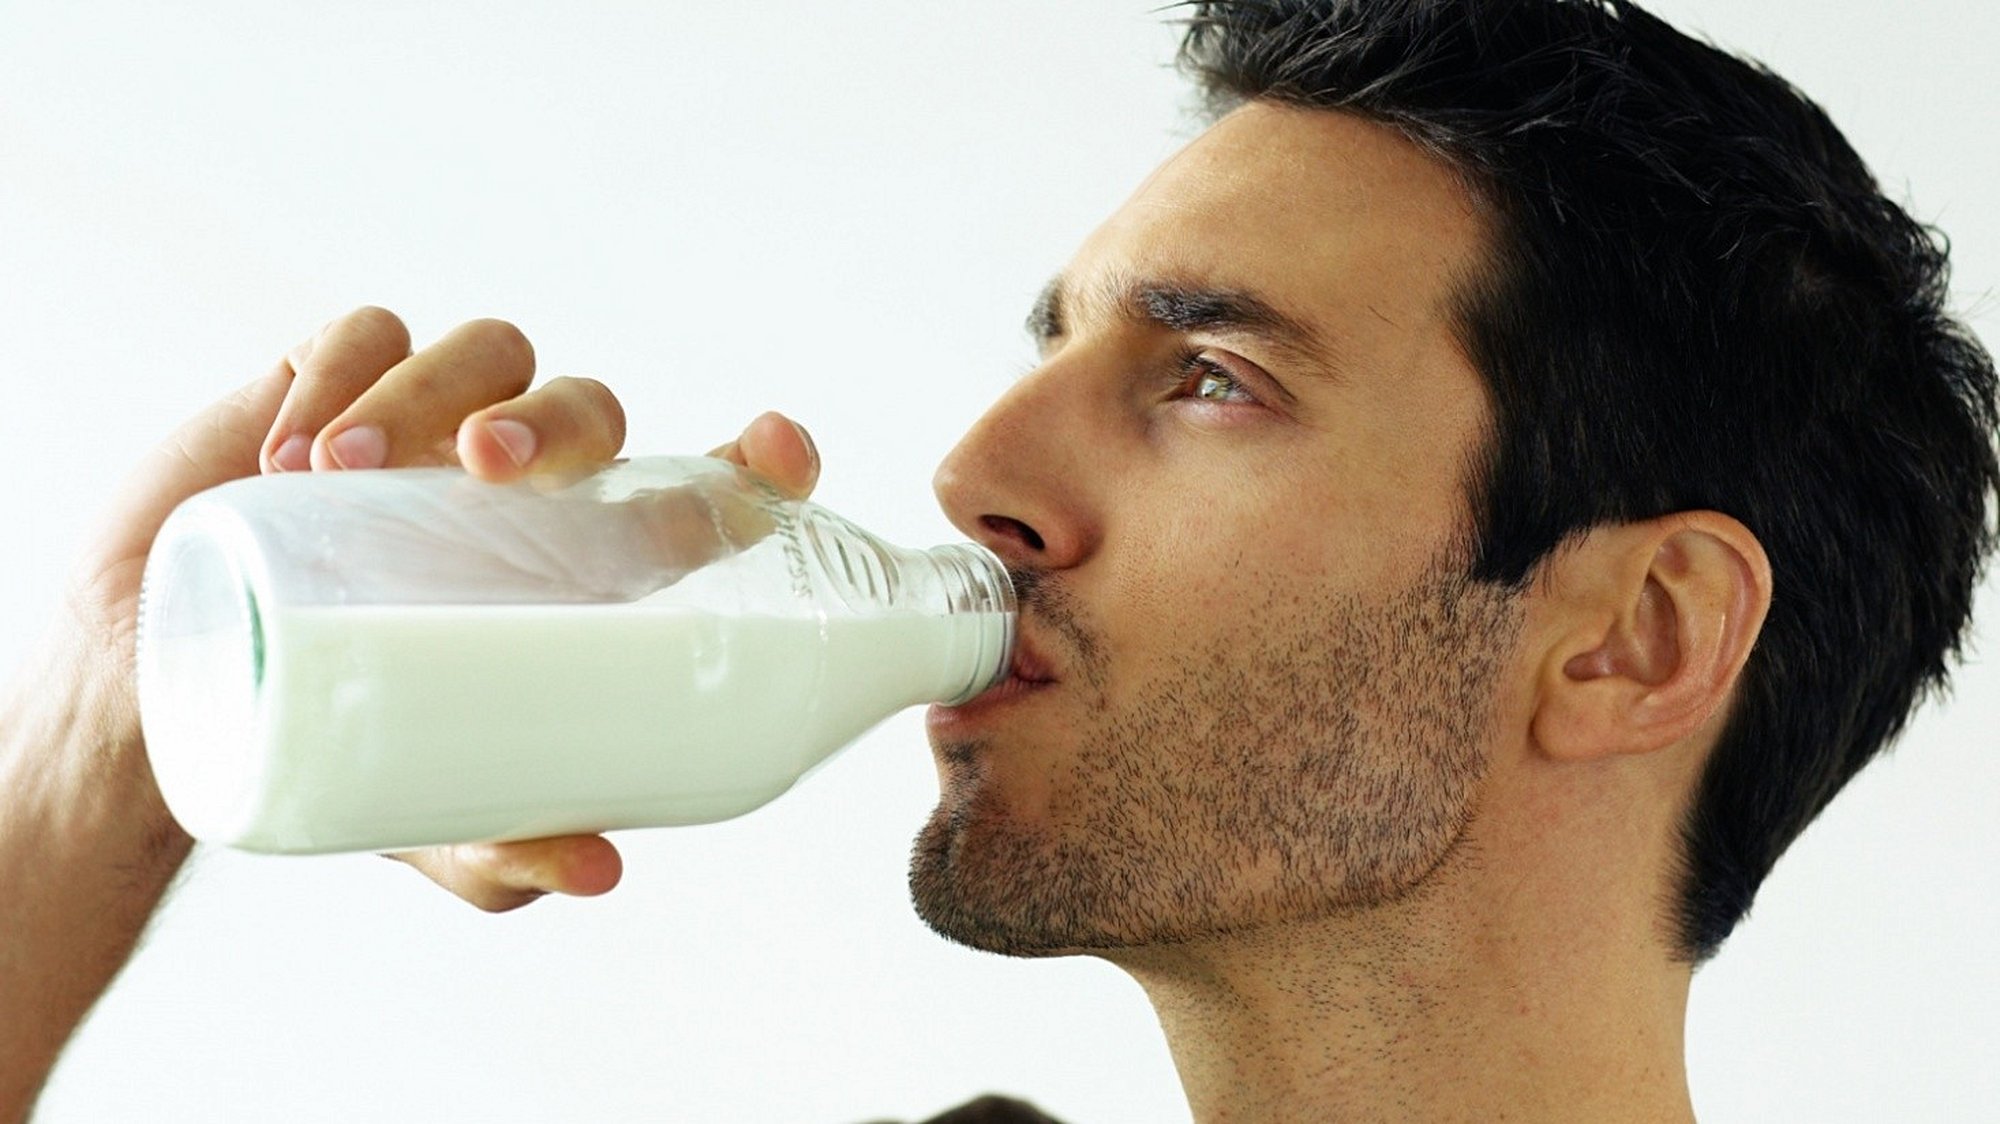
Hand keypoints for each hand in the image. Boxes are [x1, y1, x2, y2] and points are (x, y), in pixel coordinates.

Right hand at [67, 305, 819, 910]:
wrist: (168, 695)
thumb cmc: (336, 740)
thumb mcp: (426, 812)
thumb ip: (506, 842)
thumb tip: (601, 873)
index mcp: (581, 570)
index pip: (698, 494)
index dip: (755, 464)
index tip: (783, 451)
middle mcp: (524, 489)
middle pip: (590, 411)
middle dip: (558, 421)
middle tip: (486, 467)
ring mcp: (430, 430)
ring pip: (487, 353)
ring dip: (432, 389)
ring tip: (346, 468)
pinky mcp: (329, 389)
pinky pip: (361, 336)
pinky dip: (339, 374)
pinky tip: (294, 450)